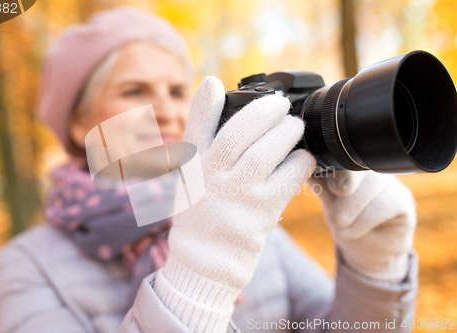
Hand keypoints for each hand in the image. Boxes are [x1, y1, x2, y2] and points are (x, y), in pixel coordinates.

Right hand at [154, 76, 315, 331]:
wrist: (206, 261)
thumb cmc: (202, 214)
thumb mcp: (192, 180)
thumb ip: (205, 150)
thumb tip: (221, 115)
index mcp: (193, 168)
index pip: (195, 130)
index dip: (204, 104)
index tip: (213, 83)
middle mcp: (212, 179)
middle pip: (237, 134)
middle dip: (263, 112)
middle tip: (280, 105)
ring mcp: (237, 196)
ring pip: (265, 153)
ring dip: (286, 133)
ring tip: (295, 126)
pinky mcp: (261, 213)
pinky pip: (288, 179)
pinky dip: (300, 163)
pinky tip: (304, 158)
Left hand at [308, 170, 416, 281]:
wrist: (367, 251)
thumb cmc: (346, 222)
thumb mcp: (328, 202)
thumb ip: (320, 184)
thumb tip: (306, 168)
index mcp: (352, 166)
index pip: (343, 158)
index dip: (334, 170)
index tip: (330, 188)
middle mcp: (373, 170)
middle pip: (357, 171)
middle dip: (342, 195)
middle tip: (336, 217)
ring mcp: (391, 184)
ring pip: (369, 187)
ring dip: (350, 213)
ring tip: (343, 227)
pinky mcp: (403, 202)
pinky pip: (381, 206)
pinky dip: (363, 223)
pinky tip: (358, 231)